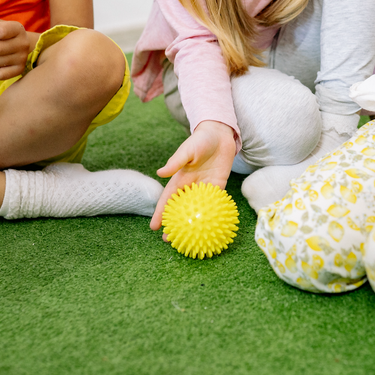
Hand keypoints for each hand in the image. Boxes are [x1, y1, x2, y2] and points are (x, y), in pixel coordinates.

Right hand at [150, 120, 237, 234]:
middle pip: (181, 209)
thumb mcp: (187, 150)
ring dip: (194, 223)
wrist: (220, 134)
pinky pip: (215, 203)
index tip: (154, 227)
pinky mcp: (219, 186)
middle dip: (175, 224)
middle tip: (171, 240)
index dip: (160, 213)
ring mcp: (205, 187)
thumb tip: (160, 172)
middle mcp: (191, 186)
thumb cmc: (200, 140)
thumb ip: (176, 162)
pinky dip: (213, 213)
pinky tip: (213, 226)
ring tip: (191, 238)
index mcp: (180, 179)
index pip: (167, 200)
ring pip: (197, 210)